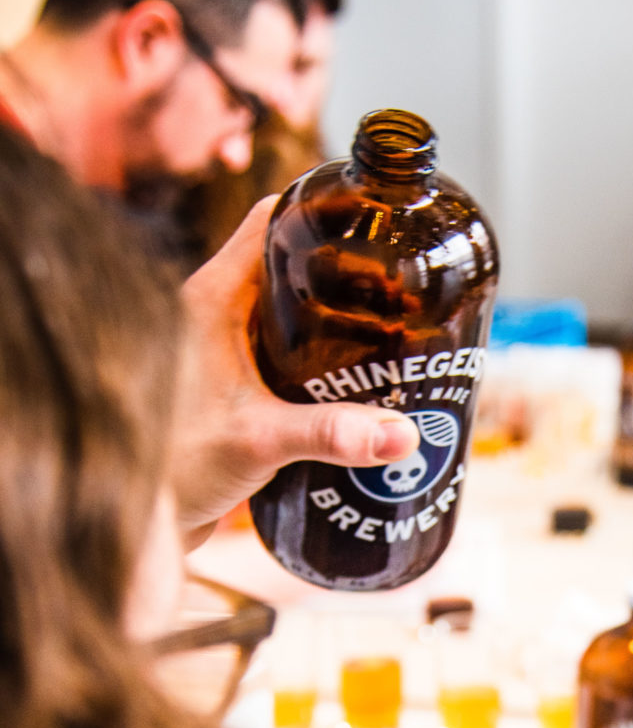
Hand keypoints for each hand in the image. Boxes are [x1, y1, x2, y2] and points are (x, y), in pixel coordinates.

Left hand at [172, 199, 418, 546]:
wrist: (135, 518)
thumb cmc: (172, 468)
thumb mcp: (259, 442)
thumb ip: (331, 434)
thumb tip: (403, 435)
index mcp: (211, 296)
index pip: (271, 220)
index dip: (322, 208)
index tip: (375, 217)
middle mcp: (215, 311)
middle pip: (289, 263)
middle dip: (345, 269)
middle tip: (402, 282)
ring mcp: (224, 346)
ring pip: (289, 307)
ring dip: (335, 314)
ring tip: (395, 325)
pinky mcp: (234, 381)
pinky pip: (285, 348)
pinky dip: (321, 351)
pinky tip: (359, 374)